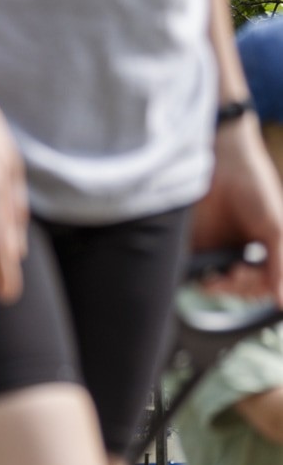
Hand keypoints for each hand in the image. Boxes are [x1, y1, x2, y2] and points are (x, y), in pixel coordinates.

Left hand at [193, 115, 282, 301]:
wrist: (222, 161)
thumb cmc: (255, 189)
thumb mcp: (274, 227)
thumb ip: (280, 263)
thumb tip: (281, 302)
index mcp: (265, 251)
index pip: (263, 285)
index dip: (257, 288)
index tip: (246, 276)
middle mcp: (241, 253)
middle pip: (239, 289)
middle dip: (238, 289)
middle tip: (232, 275)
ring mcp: (216, 250)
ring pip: (216, 284)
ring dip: (217, 287)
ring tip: (217, 278)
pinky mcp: (192, 244)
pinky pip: (191, 269)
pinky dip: (195, 277)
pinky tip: (200, 274)